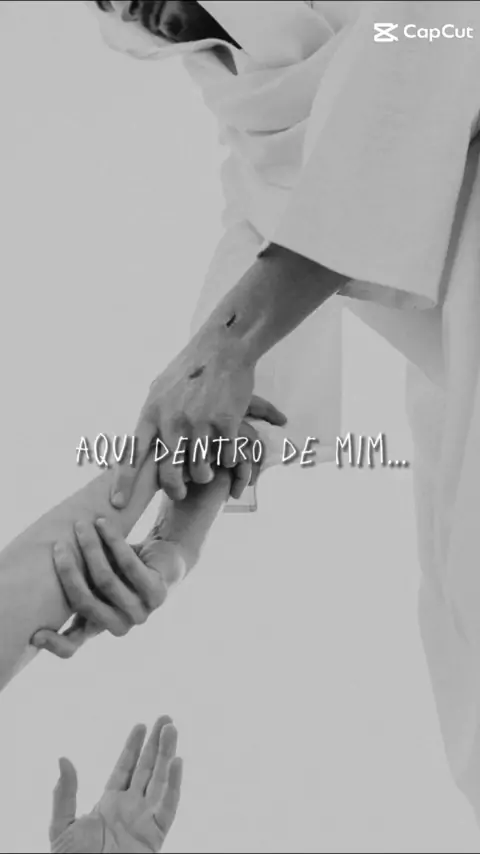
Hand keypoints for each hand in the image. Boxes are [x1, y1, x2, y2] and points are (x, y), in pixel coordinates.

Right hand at [31, 517, 185, 658]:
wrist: (168, 557)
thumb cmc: (123, 568)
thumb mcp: (96, 579)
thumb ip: (76, 582)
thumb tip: (35, 574)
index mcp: (99, 626)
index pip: (74, 645)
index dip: (55, 643)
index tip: (35, 635)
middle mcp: (120, 625)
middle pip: (85, 604)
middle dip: (69, 572)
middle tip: (58, 545)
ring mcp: (141, 612)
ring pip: (105, 580)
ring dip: (90, 548)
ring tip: (81, 525)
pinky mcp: (157, 592)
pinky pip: (128, 563)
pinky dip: (113, 540)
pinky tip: (103, 522)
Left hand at [50, 717, 181, 853]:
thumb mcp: (61, 826)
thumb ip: (65, 794)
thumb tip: (63, 759)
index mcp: (108, 804)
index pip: (126, 768)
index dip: (134, 746)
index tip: (142, 724)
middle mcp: (130, 808)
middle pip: (147, 768)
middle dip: (156, 743)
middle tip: (166, 718)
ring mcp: (144, 820)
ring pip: (160, 780)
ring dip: (167, 754)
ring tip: (172, 729)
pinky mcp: (155, 835)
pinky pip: (169, 805)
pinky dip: (174, 784)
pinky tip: (177, 762)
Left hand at [110, 334, 285, 506]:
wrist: (223, 348)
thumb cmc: (191, 369)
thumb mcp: (161, 389)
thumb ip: (152, 416)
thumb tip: (140, 440)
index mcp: (151, 413)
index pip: (132, 455)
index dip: (125, 482)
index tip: (119, 505)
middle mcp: (172, 420)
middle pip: (168, 472)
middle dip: (174, 489)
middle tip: (179, 492)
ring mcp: (199, 423)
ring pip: (199, 470)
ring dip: (205, 475)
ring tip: (209, 469)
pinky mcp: (225, 422)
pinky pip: (226, 457)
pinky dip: (228, 459)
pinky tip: (229, 452)